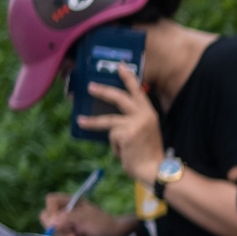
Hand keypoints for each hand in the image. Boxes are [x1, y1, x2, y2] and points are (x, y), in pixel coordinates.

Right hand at [40, 193, 133, 235]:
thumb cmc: (102, 224)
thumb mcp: (85, 218)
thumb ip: (67, 218)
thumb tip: (51, 222)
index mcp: (70, 201)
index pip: (51, 200)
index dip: (52, 209)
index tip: (59, 219)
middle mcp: (65, 212)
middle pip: (46, 216)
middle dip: (55, 226)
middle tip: (70, 234)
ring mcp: (64, 224)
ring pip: (51, 229)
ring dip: (61, 235)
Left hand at [79, 64, 164, 182]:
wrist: (155, 169)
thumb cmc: (149, 153)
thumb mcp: (146, 132)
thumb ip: (133, 122)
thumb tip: (111, 121)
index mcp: (149, 113)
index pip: (138, 91)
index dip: (129, 77)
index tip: (120, 66)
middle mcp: (143, 115)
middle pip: (119, 98)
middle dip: (103, 91)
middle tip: (90, 87)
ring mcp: (134, 124)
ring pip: (108, 120)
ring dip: (93, 121)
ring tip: (81, 121)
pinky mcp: (125, 135)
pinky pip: (112, 138)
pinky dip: (115, 147)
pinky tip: (124, 154)